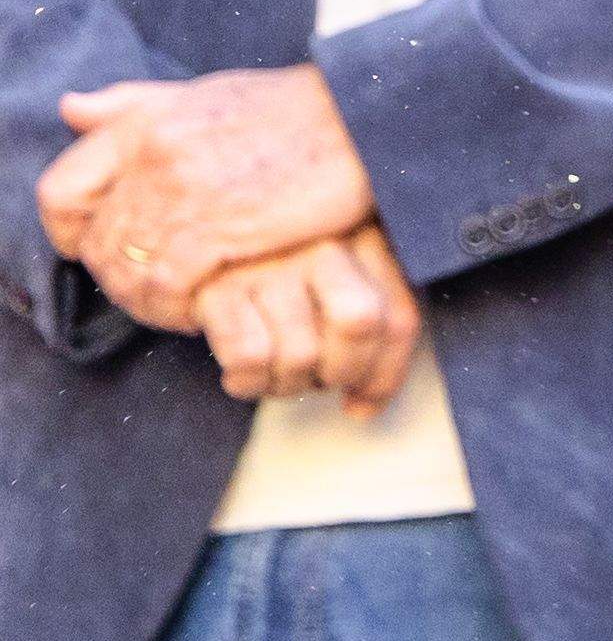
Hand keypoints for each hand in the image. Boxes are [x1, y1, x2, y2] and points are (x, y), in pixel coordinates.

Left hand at [41, 66, 373, 323]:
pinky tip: (203, 309)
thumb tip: (72, 108)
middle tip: (154, 290)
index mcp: (144, 123)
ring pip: (129, 270)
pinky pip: (168, 286)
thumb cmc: (293, 110)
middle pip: (98, 242)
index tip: (102, 246)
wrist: (368, 117)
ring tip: (177, 306)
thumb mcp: (206, 93)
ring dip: (147, 299)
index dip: (72, 230)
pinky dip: (177, 307)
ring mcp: (184, 192)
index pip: (61, 192)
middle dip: (121, 275)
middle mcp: (153, 155)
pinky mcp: (219, 228)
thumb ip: (135, 103)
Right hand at [192, 223, 419, 413]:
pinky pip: (249, 359)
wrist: (186, 234)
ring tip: (276, 375)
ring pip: (301, 354)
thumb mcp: (332, 276)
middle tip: (320, 380)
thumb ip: (365, 317)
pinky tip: (242, 375)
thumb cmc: (272, 274)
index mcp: (363, 238)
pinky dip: (248, 383)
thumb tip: (365, 405)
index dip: (386, 375)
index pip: (397, 316)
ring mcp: (269, 262)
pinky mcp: (217, 286)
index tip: (364, 403)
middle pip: (359, 324)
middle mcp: (322, 242)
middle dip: (342, 372)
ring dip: (288, 385)